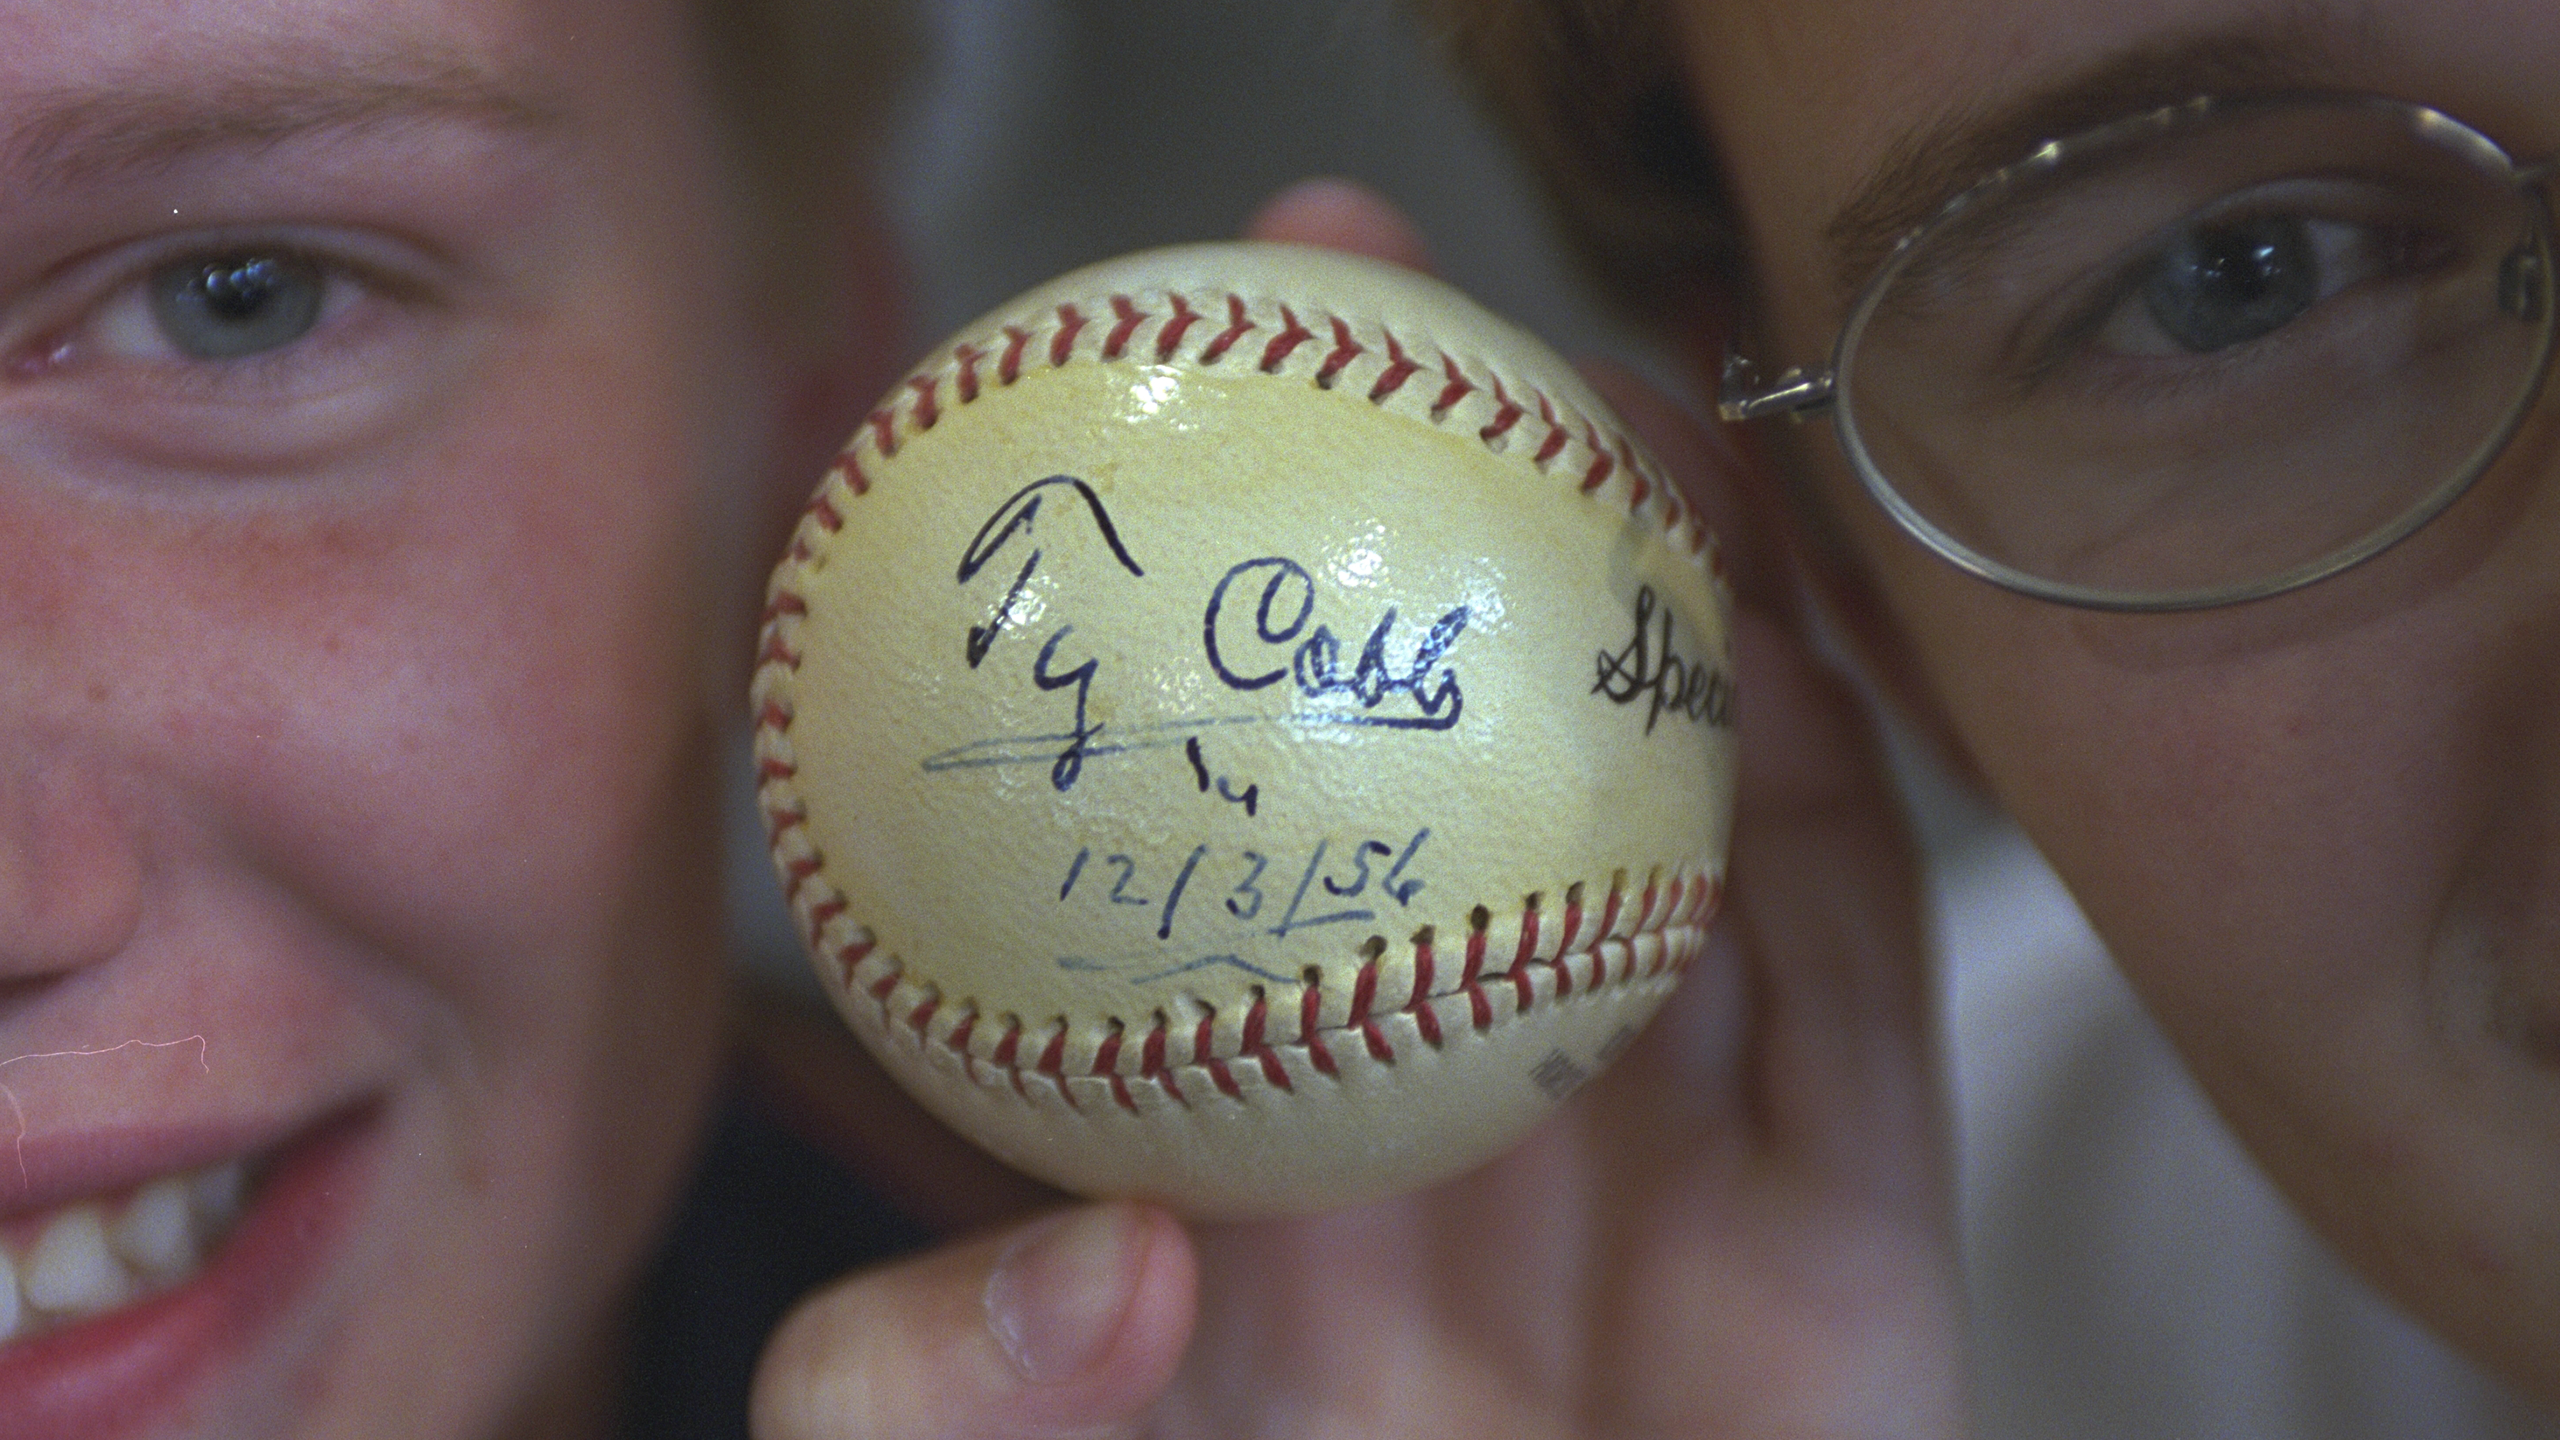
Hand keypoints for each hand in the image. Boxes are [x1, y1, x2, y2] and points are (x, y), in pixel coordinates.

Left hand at [750, 180, 1965, 1439]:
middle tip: (1352, 283)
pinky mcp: (1849, 1198)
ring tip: (1590, 385)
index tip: (1108, 405)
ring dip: (1644, 580)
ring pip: (1665, 793)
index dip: (1152, 598)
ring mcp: (1658, 1125)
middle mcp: (1446, 1069)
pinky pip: (1849, 953)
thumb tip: (1115, 1250)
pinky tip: (1763, 608)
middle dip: (1411, 493)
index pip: (1190, 799)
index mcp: (1243, 1102)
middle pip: (1440, 730)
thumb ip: (922, 1387)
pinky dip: (1820, 772)